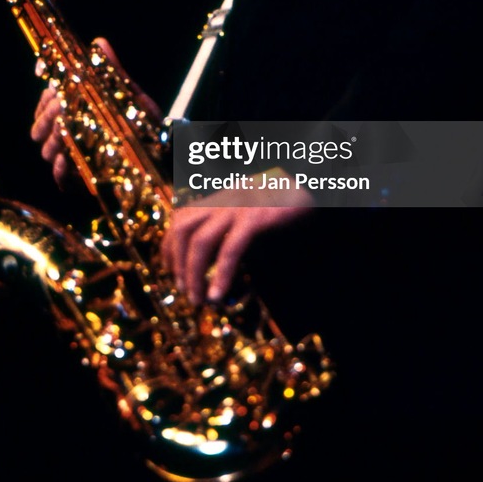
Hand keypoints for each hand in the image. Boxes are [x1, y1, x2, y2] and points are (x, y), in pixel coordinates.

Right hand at [30, 37, 160, 189]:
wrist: (162, 151)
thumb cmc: (141, 119)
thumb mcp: (128, 93)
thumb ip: (111, 70)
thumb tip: (98, 42)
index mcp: (75, 106)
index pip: (47, 97)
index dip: (43, 91)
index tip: (42, 76)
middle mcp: (68, 128)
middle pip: (41, 122)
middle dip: (46, 115)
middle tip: (59, 109)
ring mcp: (71, 152)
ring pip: (46, 147)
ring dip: (52, 140)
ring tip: (64, 133)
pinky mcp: (79, 175)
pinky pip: (59, 175)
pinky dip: (60, 168)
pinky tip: (66, 160)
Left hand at [161, 182, 312, 304]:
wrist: (313, 182)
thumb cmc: (285, 201)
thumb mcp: (252, 211)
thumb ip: (234, 231)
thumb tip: (220, 267)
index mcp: (220, 198)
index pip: (180, 218)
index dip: (169, 246)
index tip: (170, 271)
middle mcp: (222, 200)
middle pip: (182, 229)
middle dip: (177, 263)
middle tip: (184, 291)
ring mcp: (237, 207)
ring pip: (200, 240)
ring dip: (193, 274)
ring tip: (198, 299)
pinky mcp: (255, 218)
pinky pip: (230, 248)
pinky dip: (221, 274)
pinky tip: (218, 294)